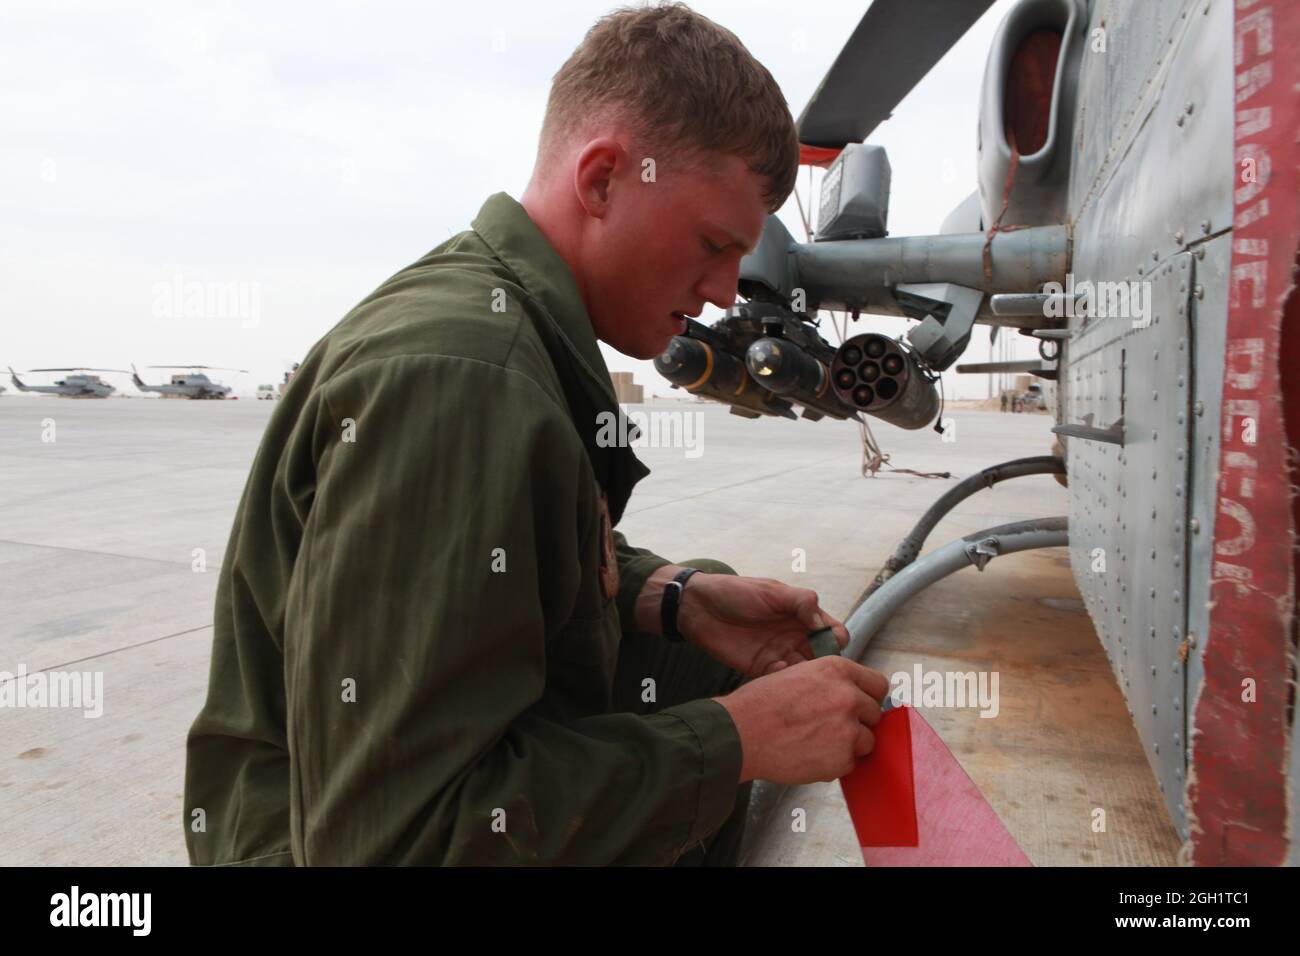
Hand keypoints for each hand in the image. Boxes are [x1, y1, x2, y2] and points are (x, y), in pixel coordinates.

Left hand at [676, 572, 849, 677]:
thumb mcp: (772, 591)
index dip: (837, 639)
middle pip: (824, 657)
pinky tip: (777, 670)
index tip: (830, 642)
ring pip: (805, 672)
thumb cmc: (736, 593)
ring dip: (807, 676)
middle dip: (826, 664)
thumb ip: (801, 602)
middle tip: (820, 666)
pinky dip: (784, 679)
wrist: (699, 607)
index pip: (834, 632)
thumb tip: (822, 623)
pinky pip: (781, 680)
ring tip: (802, 674)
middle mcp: (796, 637)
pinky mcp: (761, 669)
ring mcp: (780, 654)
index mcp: (803, 616)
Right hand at [713, 656, 889, 783]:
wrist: (741, 734)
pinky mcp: (842, 758)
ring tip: (818, 742)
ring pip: (867, 741)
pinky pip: (850, 763)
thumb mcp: (797, 674)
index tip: (862, 705)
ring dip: (849, 744)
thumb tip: (847, 693)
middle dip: (859, 722)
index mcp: (836, 670)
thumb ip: (829, 682)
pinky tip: (810, 754)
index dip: (869, 696)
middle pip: (874, 713)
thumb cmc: (759, 705)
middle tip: (832, 727)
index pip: (877, 684)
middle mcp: (848, 696)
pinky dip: (835, 764)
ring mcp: (848, 729)